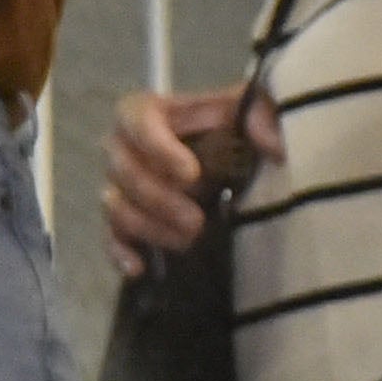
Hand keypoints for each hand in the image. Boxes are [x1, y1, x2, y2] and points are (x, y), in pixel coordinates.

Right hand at [106, 83, 273, 274]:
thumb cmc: (250, 133)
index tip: (191, 174)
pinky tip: (139, 267)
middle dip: (157, 197)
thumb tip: (270, 142)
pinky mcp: (131, 222)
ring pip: (115, 204)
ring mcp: (128, 186)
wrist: (250, 168)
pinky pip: (112, 236)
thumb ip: (267, 114)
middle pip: (120, 166)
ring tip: (189, 241)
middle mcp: (133, 146)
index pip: (137, 116)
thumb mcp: (266, 112)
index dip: (156, 145)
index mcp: (161, 112)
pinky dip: (120, 251)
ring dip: (147, 226)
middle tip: (196, 221)